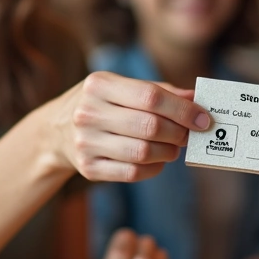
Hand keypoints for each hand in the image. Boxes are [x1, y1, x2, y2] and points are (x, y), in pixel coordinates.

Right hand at [45, 72, 209, 181]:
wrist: (55, 131)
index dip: (183, 110)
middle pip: (149, 126)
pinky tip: (158, 160)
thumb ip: (160, 91)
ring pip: (143, 153)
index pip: (150, 97)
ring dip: (168, 152)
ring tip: (174, 147)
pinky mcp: (88, 168)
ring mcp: (85, 142)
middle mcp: (88, 112)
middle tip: (189, 134)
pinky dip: (154, 168)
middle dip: (178, 132)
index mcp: (98, 84)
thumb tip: (195, 99)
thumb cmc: (101, 104)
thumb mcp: (122, 87)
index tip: (203, 119)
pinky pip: (132, 173)